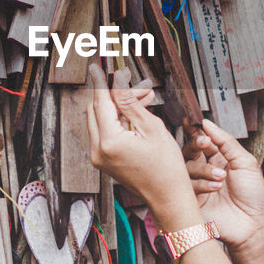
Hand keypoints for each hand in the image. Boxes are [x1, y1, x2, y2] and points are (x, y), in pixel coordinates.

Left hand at [86, 64, 198, 224]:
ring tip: (144, 97)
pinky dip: (119, 120)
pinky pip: (106, 132)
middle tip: (134, 82)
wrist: (168, 197)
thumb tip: (118, 80)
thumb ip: (130, 102)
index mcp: (109, 141)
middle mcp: (98, 150)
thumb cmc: (166, 168)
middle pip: (98, 110)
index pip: (100, 102)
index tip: (96, 66)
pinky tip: (137, 112)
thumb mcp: (152, 127)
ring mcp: (99, 157)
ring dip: (120, 106)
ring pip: (102, 120)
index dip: (100, 81)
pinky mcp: (104, 161)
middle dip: (116, 93)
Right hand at [183, 119, 263, 252]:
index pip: (202, 140)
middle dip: (195, 144)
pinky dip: (201, 184)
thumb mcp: (245, 162)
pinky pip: (187, 186)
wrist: (253, 223)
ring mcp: (198, 184)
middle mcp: (206, 169)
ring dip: (204, 170)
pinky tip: (215, 188)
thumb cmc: (253, 194)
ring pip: (187, 167)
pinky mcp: (192, 199)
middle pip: (189, 151)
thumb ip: (226, 141)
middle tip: (204, 144)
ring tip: (221, 177)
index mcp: (219, 159)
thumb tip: (208, 124)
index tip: (192, 123)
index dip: (196, 131)